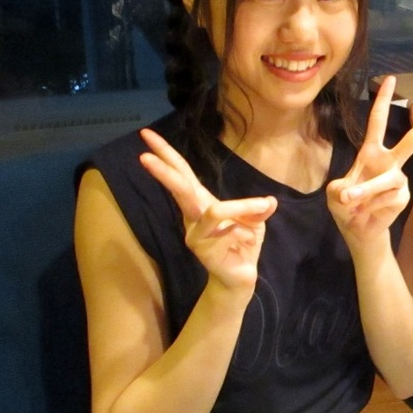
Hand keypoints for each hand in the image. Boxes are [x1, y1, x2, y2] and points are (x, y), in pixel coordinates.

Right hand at [139, 128, 277, 291]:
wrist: (241, 278)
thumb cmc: (243, 243)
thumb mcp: (256, 220)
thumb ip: (257, 208)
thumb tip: (269, 202)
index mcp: (201, 202)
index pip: (182, 173)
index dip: (166, 154)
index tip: (147, 134)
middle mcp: (193, 217)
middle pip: (178, 188)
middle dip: (163, 171)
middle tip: (143, 157)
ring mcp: (196, 235)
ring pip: (214, 210)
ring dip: (243, 206)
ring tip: (262, 206)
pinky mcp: (204, 251)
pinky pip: (228, 231)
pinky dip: (246, 231)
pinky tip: (247, 241)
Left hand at [326, 75, 412, 243]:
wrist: (357, 230)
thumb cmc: (346, 206)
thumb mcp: (335, 193)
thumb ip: (342, 188)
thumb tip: (355, 193)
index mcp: (371, 152)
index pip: (377, 121)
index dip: (383, 100)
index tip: (390, 78)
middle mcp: (389, 162)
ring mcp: (398, 179)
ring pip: (385, 180)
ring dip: (365, 191)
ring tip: (351, 201)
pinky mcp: (402, 196)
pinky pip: (387, 198)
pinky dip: (370, 206)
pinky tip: (367, 211)